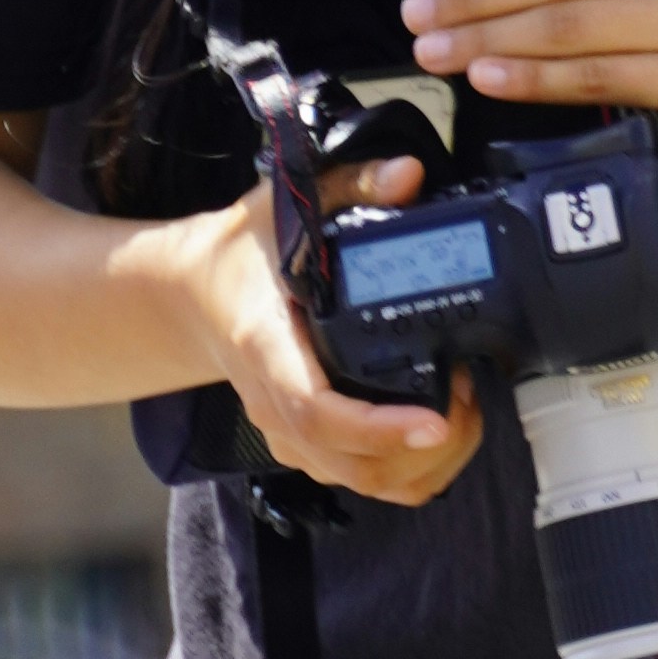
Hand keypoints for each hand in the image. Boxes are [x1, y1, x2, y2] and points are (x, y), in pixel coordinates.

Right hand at [173, 158, 482, 514]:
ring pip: (362, 483)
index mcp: (265, 348)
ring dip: (423, 463)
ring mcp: (287, 432)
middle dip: (424, 449)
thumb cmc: (242, 253)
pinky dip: (407, 471)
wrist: (190, 294)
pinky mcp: (303, 445)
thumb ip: (349, 184)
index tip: (435, 421)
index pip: (316, 410)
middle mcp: (274, 403)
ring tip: (460, 407)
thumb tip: (409, 175)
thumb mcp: (286, 204)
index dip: (377, 427)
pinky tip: (437, 428)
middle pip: (351, 465)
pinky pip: (359, 481)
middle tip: (468, 396)